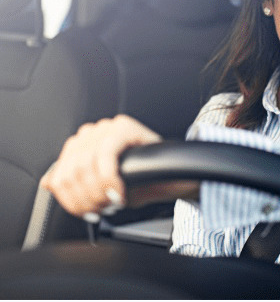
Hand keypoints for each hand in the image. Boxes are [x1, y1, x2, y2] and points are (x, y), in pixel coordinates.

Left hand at [41, 114, 161, 220]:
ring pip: (84, 166)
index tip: (87, 213)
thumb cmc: (137, 181)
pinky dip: (110, 180)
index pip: (59, 175)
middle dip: (86, 199)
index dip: (71, 200)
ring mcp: (106, 127)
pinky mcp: (123, 127)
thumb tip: (48, 183)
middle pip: (70, 173)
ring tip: (112, 203)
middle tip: (102, 211)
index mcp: (80, 146)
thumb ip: (73, 182)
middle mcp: (90, 133)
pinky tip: (120, 192)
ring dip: (97, 193)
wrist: (170, 177)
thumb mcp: (99, 187)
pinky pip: (106, 156)